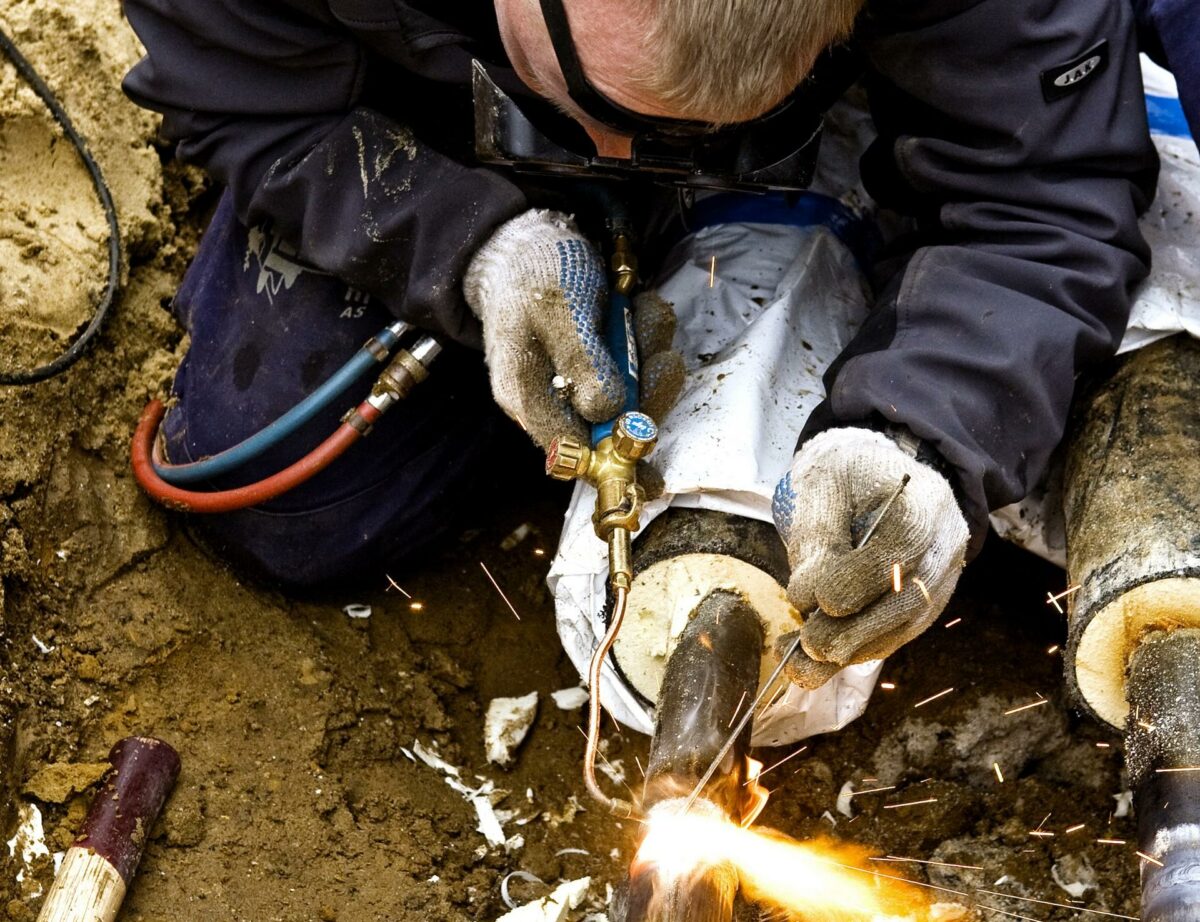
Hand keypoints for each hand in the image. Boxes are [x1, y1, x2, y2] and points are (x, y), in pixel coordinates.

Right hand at [464, 210, 682, 448]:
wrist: (529, 241)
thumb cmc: (536, 271)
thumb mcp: (559, 309)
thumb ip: (582, 360)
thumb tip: (607, 411)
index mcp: (528, 396)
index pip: (572, 450)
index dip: (612, 452)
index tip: (645, 437)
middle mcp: (555, 400)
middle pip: (611, 428)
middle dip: (646, 392)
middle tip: (664, 358)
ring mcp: (580, 383)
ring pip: (631, 395)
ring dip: (651, 356)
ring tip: (647, 311)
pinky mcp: (600, 365)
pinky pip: (635, 367)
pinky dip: (647, 338)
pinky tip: (641, 306)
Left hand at [771, 427, 969, 687]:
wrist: (879, 476)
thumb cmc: (847, 478)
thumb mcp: (825, 487)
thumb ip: (817, 539)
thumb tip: (807, 600)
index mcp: (925, 500)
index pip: (905, 544)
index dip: (862, 578)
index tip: (820, 600)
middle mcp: (946, 543)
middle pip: (911, 596)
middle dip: (857, 629)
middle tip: (810, 645)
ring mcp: (942, 577)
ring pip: (905, 625)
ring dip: (853, 649)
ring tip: (803, 663)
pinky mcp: (927, 604)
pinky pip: (897, 634)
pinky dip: (858, 650)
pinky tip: (818, 662)